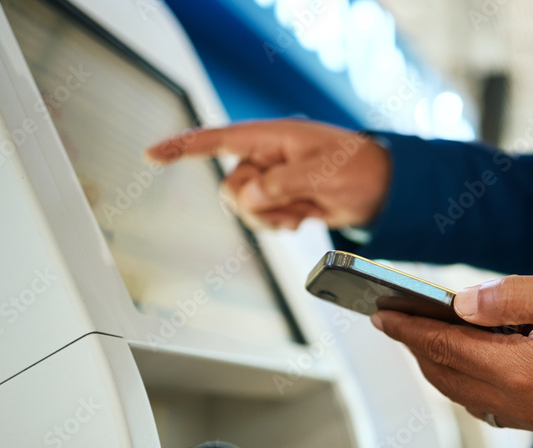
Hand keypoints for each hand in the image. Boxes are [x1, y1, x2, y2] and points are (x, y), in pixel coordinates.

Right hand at [144, 119, 390, 230]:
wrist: (381, 189)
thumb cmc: (358, 169)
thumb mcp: (322, 174)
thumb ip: (281, 184)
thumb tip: (249, 197)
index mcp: (271, 137)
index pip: (217, 140)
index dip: (183, 147)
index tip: (151, 155)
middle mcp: (266, 157)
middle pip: (231, 188)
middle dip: (257, 206)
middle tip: (293, 207)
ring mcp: (272, 178)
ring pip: (245, 208)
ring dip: (271, 218)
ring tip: (303, 213)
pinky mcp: (280, 198)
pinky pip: (261, 219)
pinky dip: (279, 224)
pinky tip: (303, 219)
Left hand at [370, 273, 532, 435]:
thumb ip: (512, 296)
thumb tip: (461, 303)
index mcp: (521, 372)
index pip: (444, 347)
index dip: (407, 328)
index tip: (380, 312)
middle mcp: (520, 404)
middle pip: (446, 375)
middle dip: (415, 347)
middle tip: (395, 319)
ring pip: (465, 395)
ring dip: (439, 366)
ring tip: (425, 335)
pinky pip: (489, 406)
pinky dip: (466, 381)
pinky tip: (470, 359)